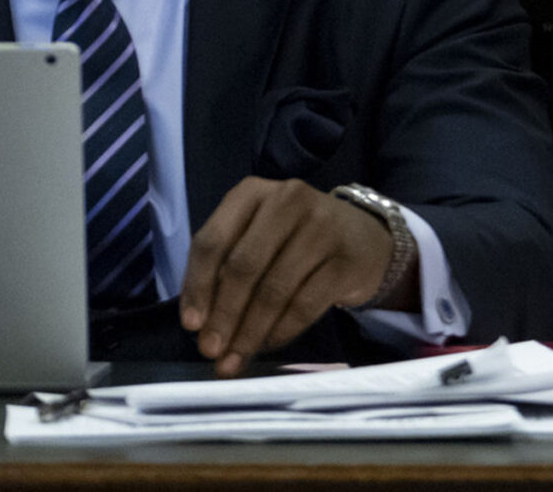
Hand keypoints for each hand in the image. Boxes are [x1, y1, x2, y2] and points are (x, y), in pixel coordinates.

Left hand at [179, 177, 410, 374]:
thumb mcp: (255, 238)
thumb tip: (201, 325)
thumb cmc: (293, 241)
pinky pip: (305, 304)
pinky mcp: (346, 258)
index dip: (198, 286)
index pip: (213, 241)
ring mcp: (323, 226)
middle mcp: (288, 200)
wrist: (361, 240)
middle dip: (224, 315)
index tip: (191, 325)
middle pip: (243, 266)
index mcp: (253, 193)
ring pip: (274, 289)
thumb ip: (224, 269)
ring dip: (250, 332)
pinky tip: (269, 344)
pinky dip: (282, 330)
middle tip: (211, 350)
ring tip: (235, 359)